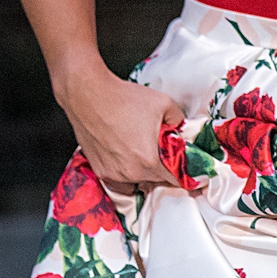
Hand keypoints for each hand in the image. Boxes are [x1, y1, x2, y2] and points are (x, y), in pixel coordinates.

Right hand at [54, 59, 183, 188]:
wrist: (87, 93)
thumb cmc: (122, 98)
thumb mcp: (163, 104)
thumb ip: (179, 121)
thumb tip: (183, 130)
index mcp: (150, 161)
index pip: (177, 180)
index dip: (186, 177)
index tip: (189, 176)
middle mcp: (131, 172)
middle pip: (158, 183)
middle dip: (164, 172)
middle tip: (163, 157)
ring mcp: (114, 174)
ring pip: (138, 184)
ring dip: (144, 175)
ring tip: (143, 157)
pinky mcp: (100, 171)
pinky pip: (119, 181)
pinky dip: (125, 174)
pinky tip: (127, 159)